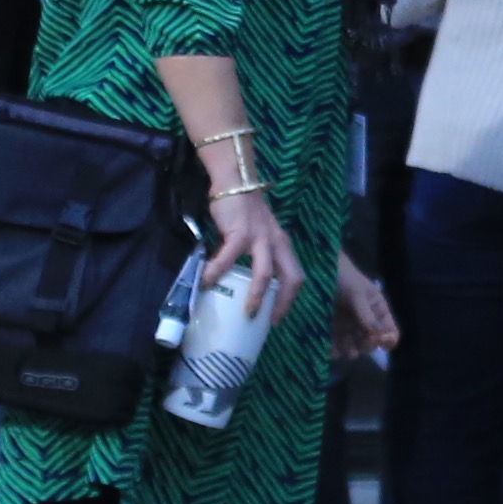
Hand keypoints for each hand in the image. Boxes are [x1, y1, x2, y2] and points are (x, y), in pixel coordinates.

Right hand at [202, 184, 304, 321]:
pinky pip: (229, 258)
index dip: (290, 300)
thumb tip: (241, 284)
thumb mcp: (259, 235)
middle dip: (283, 303)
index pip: (296, 277)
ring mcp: (260, 238)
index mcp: (283, 246)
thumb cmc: (245, 212)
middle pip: (292, 278)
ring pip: (266, 273)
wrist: (236, 181)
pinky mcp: (240, 232)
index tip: (277, 318)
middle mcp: (278, 243)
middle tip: (268, 322)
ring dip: (257, 296)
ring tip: (246, 313)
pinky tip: (206, 283)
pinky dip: (218, 272)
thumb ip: (256, 255)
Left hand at [340, 263, 400, 358]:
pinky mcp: (332, 326)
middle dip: (366, 346)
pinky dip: (335, 349)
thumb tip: (376, 336)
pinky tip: (332, 351)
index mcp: (377, 309)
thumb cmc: (344, 276)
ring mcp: (349, 323)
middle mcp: (365, 319)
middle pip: (371, 340)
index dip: (387, 339)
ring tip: (343, 352)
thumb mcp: (357, 293)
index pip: (390, 330)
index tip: (380, 342)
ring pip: (353, 344)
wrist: (318, 267)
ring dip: (350, 350)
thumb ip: (366, 315)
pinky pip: (336, 342)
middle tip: (358, 347)